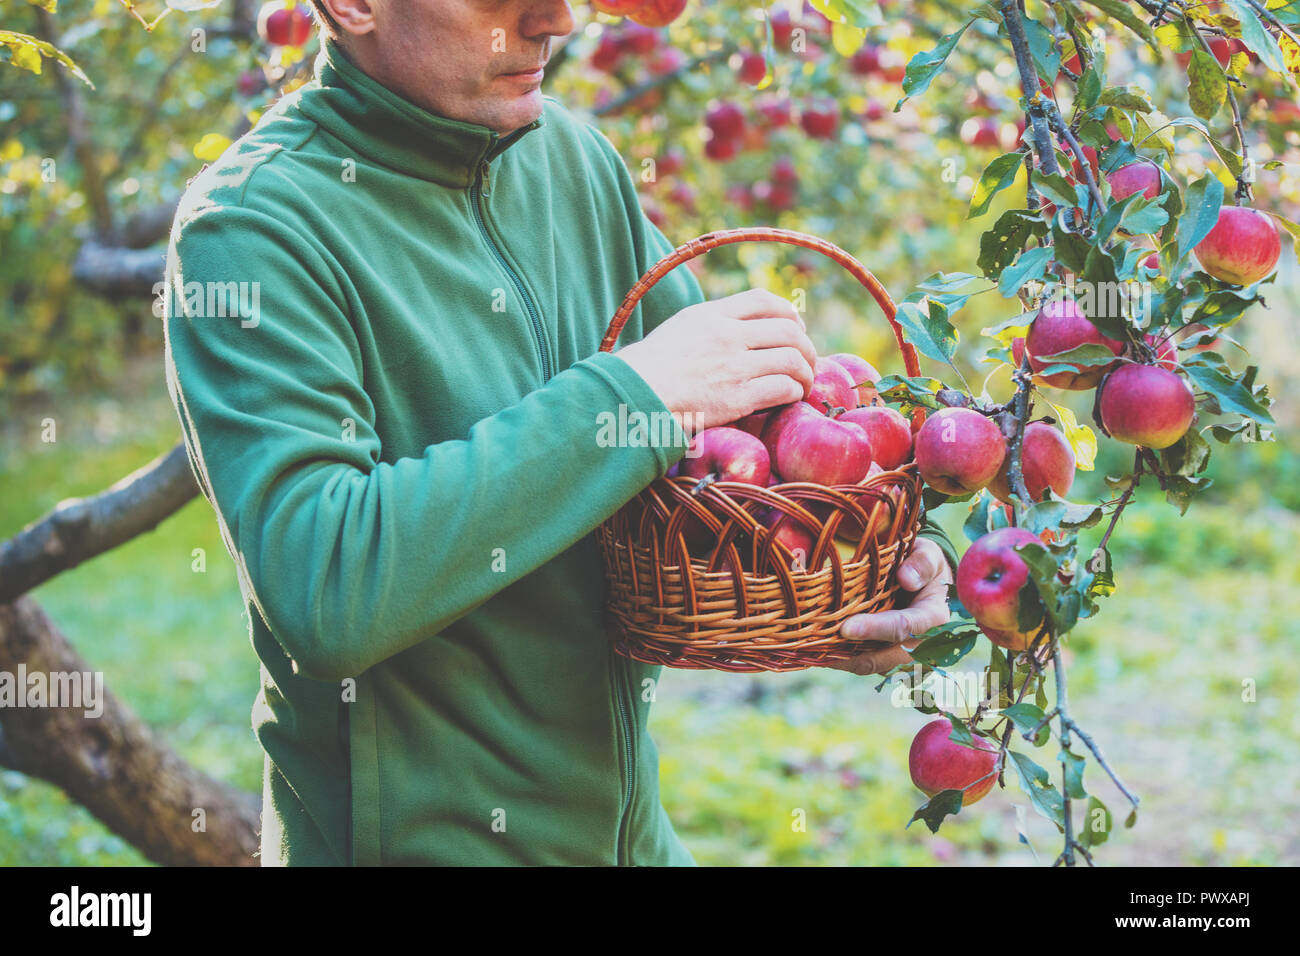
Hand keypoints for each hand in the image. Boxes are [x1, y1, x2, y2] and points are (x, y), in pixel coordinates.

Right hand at [614, 289, 817, 432]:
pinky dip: (793, 393)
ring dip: (805, 373)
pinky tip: (789, 398)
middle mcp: (727, 335)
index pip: (763, 301)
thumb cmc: (651, 368)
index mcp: (712, 315)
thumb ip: (711, 322)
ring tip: (803, 384)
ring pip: (792, 360)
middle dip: (806, 347)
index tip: (797, 328)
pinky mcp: (737, 398)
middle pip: (788, 330)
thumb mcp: (680, 328)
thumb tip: (739, 326)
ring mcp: (734, 366)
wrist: (634, 395)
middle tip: (807, 362)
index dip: (789, 313)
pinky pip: (783, 389)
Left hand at [823, 537, 952, 675]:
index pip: (905, 627)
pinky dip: (842, 660)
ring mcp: (903, 653)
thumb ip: (922, 563)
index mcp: (934, 616)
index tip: (846, 627)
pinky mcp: (887, 656)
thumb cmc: (923, 564)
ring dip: (843, 661)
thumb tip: (906, 578)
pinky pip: (864, 664)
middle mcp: (922, 642)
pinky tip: (819, 651)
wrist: (923, 580)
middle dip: (853, 654)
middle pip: (886, 658)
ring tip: (813, 650)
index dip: (875, 629)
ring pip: (872, 665)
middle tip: (818, 644)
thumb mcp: (928, 554)